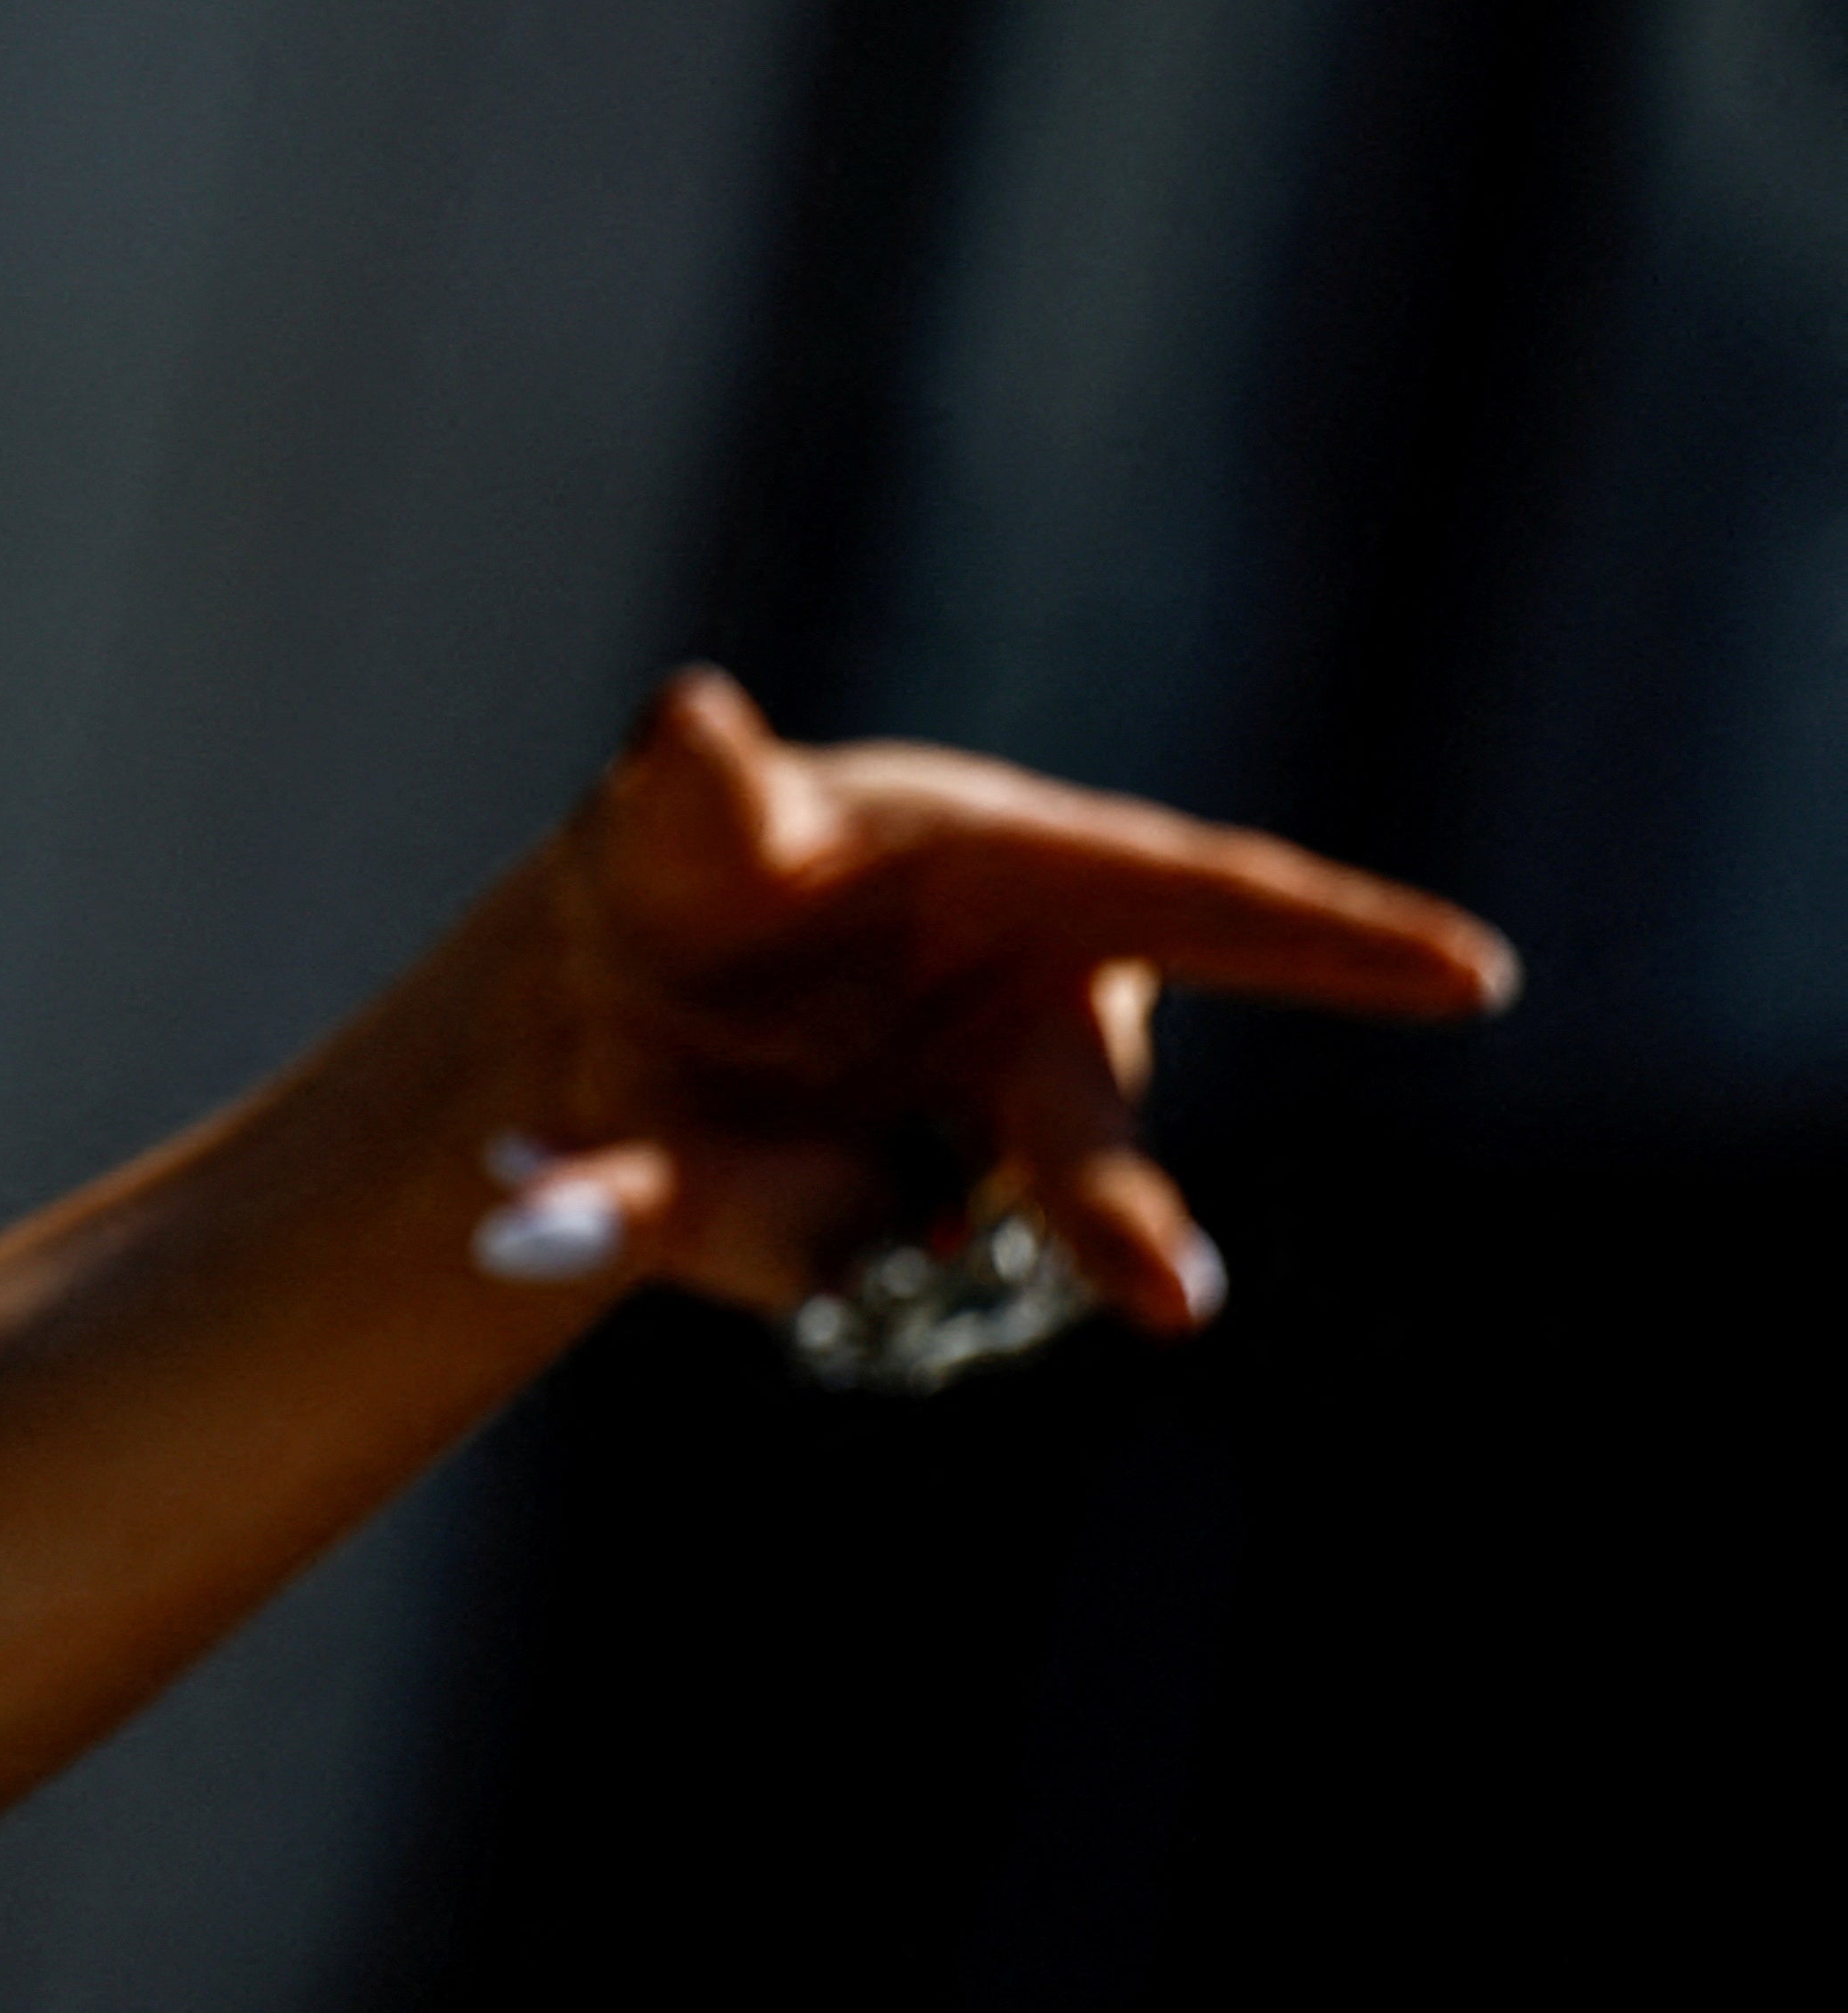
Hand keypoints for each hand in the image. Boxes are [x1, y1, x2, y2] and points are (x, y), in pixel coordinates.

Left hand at [471, 669, 1516, 1332]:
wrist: (618, 1008)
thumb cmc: (693, 876)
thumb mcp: (679, 828)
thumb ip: (692, 797)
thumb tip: (683, 715)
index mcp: (1013, 882)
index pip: (1197, 901)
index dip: (1336, 941)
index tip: (1471, 973)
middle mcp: (1016, 1028)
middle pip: (1078, 1127)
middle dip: (1116, 1211)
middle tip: (1167, 1297)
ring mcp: (947, 1153)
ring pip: (913, 1222)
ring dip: (805, 1231)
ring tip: (651, 1218)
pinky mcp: (854, 1236)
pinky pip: (783, 1246)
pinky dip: (655, 1215)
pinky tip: (541, 1192)